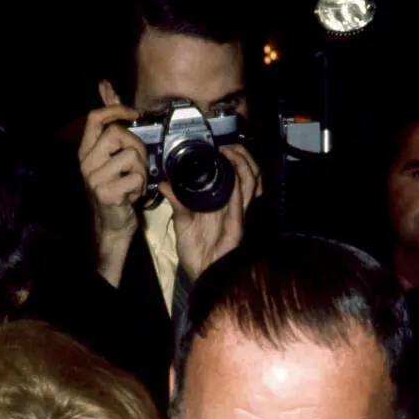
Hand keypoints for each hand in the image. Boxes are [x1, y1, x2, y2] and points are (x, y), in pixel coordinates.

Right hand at [78, 104, 148, 284]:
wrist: (113, 225)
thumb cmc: (117, 188)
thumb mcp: (113, 156)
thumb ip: (111, 124)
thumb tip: (107, 89)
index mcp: (86, 150)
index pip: (96, 118)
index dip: (116, 109)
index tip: (135, 112)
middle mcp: (86, 162)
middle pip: (118, 134)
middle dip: (138, 148)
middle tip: (138, 166)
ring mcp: (94, 178)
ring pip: (132, 156)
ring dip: (142, 171)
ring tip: (134, 183)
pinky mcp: (106, 193)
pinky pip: (136, 177)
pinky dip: (142, 187)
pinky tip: (133, 195)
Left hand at [163, 143, 262, 281]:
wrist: (201, 272)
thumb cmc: (196, 251)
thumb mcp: (182, 221)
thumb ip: (177, 202)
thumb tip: (165, 184)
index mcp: (223, 203)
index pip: (238, 176)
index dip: (235, 158)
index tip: (221, 146)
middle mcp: (234, 205)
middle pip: (251, 174)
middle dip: (243, 155)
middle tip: (229, 145)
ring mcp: (238, 213)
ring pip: (252, 181)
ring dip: (243, 162)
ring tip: (230, 151)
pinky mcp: (238, 223)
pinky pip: (242, 198)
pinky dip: (240, 181)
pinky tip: (232, 170)